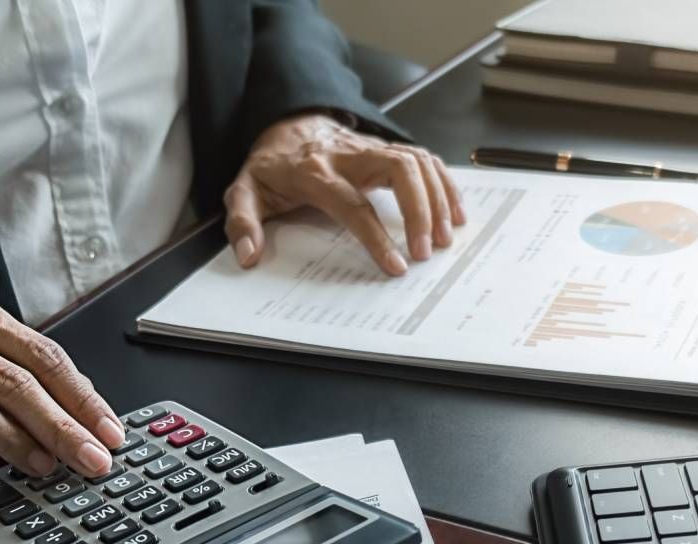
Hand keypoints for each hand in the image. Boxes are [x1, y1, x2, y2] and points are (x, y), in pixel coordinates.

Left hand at [223, 113, 466, 276]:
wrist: (286, 124)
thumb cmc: (272, 166)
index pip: (353, 204)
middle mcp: (349, 156)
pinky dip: (444, 184)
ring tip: (444, 238)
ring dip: (438, 199)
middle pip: (399, 170)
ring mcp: (372, 148)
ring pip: (417, 162)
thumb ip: (242, 222)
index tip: (396, 265)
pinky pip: (424, 159)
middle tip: (427, 250)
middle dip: (420, 210)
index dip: (376, 236)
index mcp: (315, 172)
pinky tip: (454, 212)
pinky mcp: (387, 148)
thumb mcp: (244, 192)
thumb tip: (249, 255)